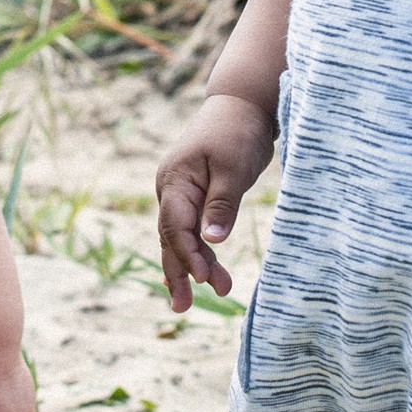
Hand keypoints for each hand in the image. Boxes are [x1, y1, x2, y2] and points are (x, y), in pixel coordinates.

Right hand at [157, 93, 277, 312]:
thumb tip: (212, 241)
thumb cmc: (238, 131)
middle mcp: (170, 189)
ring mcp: (178, 193)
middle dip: (179, 272)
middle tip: (184, 307)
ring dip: (189, 266)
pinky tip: (201, 273)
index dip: (188, 255)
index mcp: (176, 180)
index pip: (176, 226)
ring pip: (179, 237)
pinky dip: (196, 251)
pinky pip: (189, 229)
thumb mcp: (235, 167)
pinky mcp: (192, 196)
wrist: (241, 104)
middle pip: (170, 238)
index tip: (205, 279)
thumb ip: (222, 205)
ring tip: (199, 298)